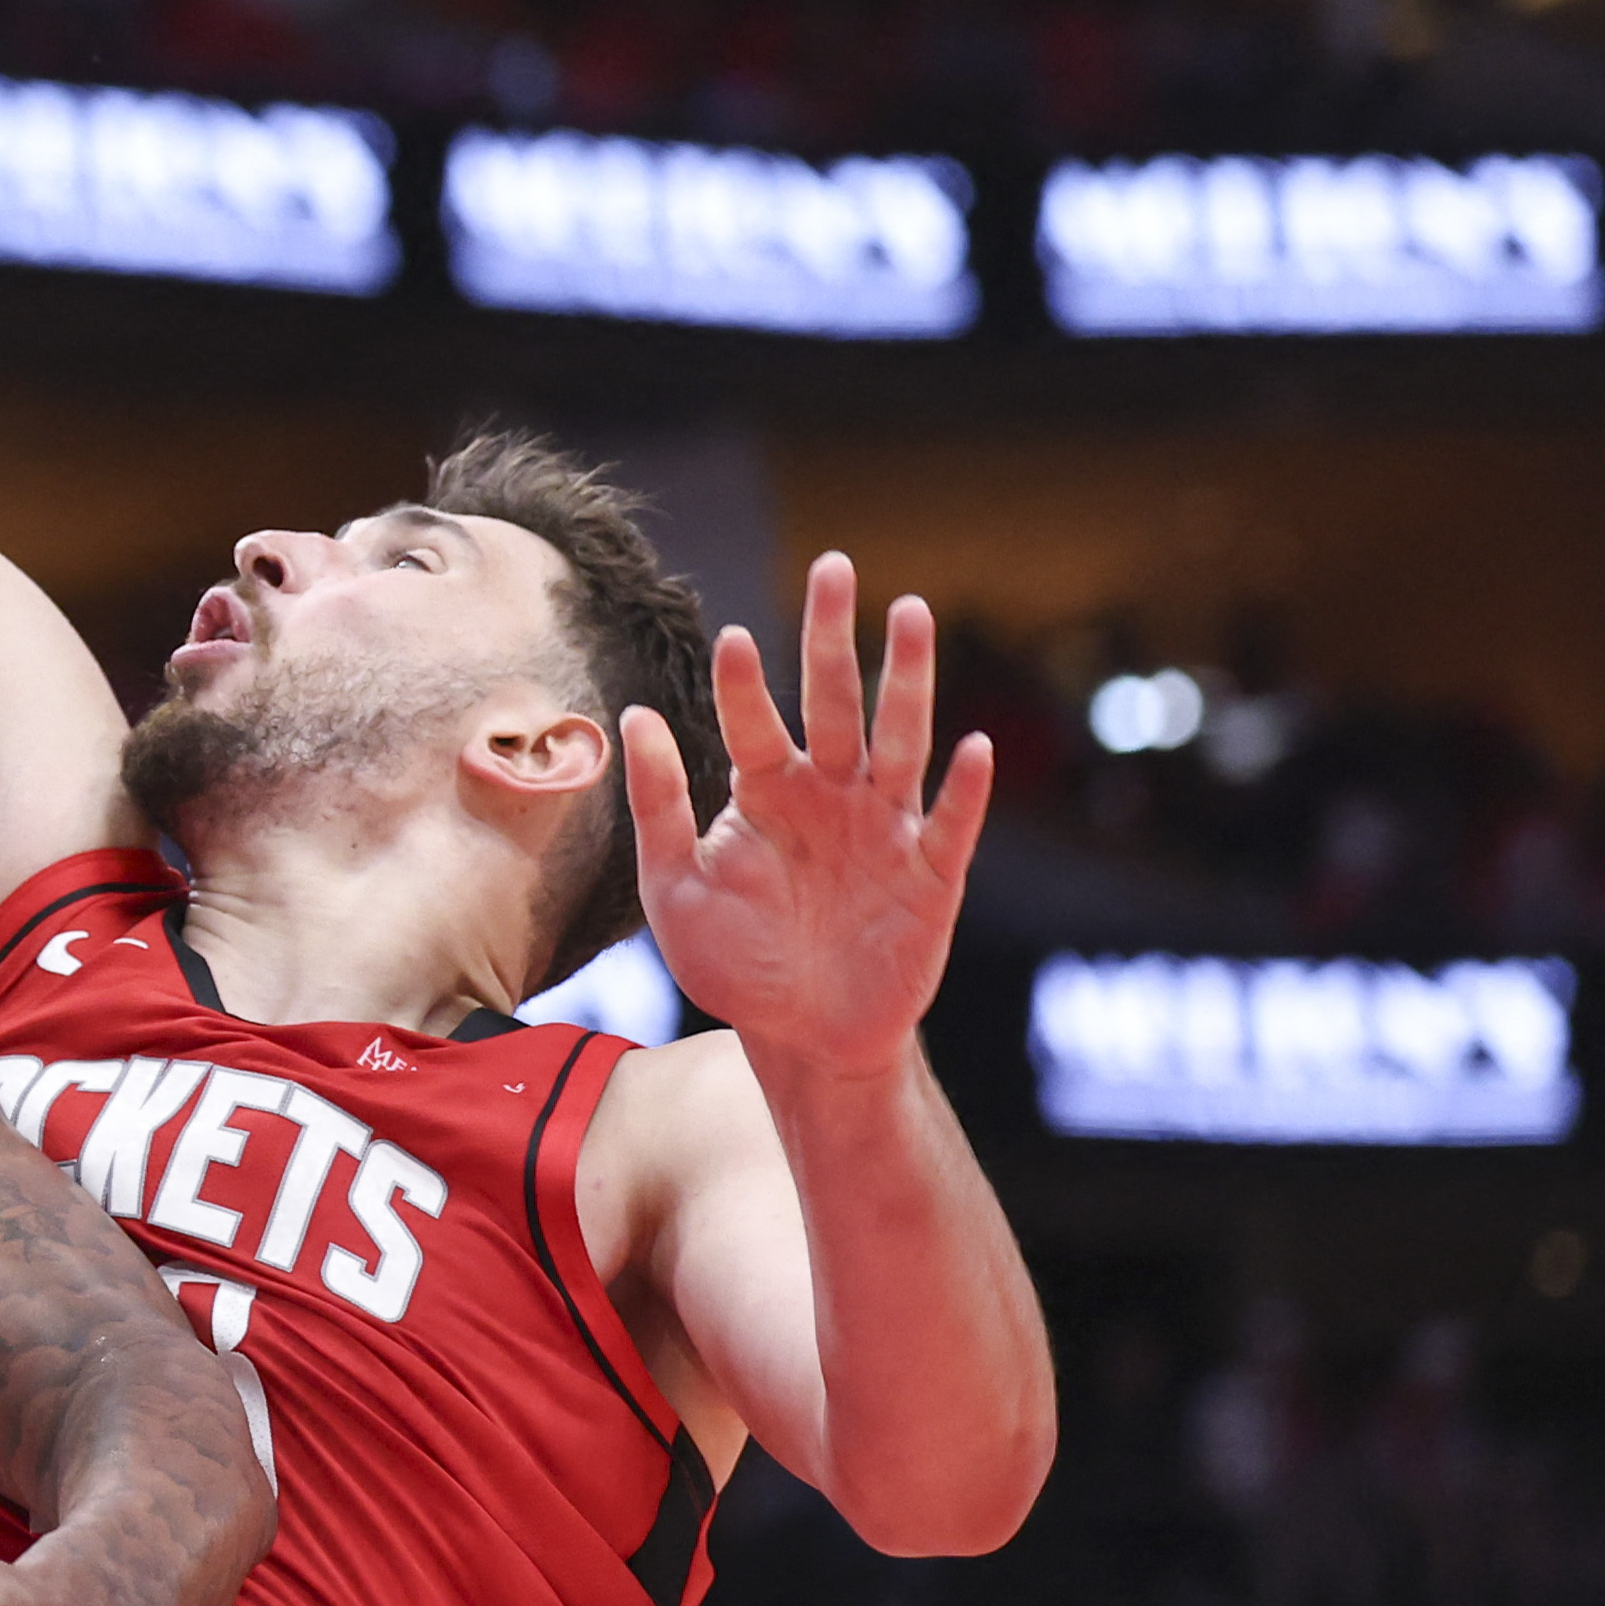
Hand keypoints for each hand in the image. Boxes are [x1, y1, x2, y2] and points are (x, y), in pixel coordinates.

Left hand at [625, 551, 993, 1079]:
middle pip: (834, 702)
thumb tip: (634, 714)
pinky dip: (963, 788)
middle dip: (834, 636)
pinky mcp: (931, 876)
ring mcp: (885, 829)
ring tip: (909, 613)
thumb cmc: (735, 963)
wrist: (801, 1038)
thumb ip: (659, 805)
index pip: (754, 722)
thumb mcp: (675, 888)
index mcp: (768, 794)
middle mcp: (830, 795)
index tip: (732, 636)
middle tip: (834, 567)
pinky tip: (970, 745)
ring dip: (906, 680)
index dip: (745, 683)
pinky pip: (951, 824)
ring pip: (899, 739)